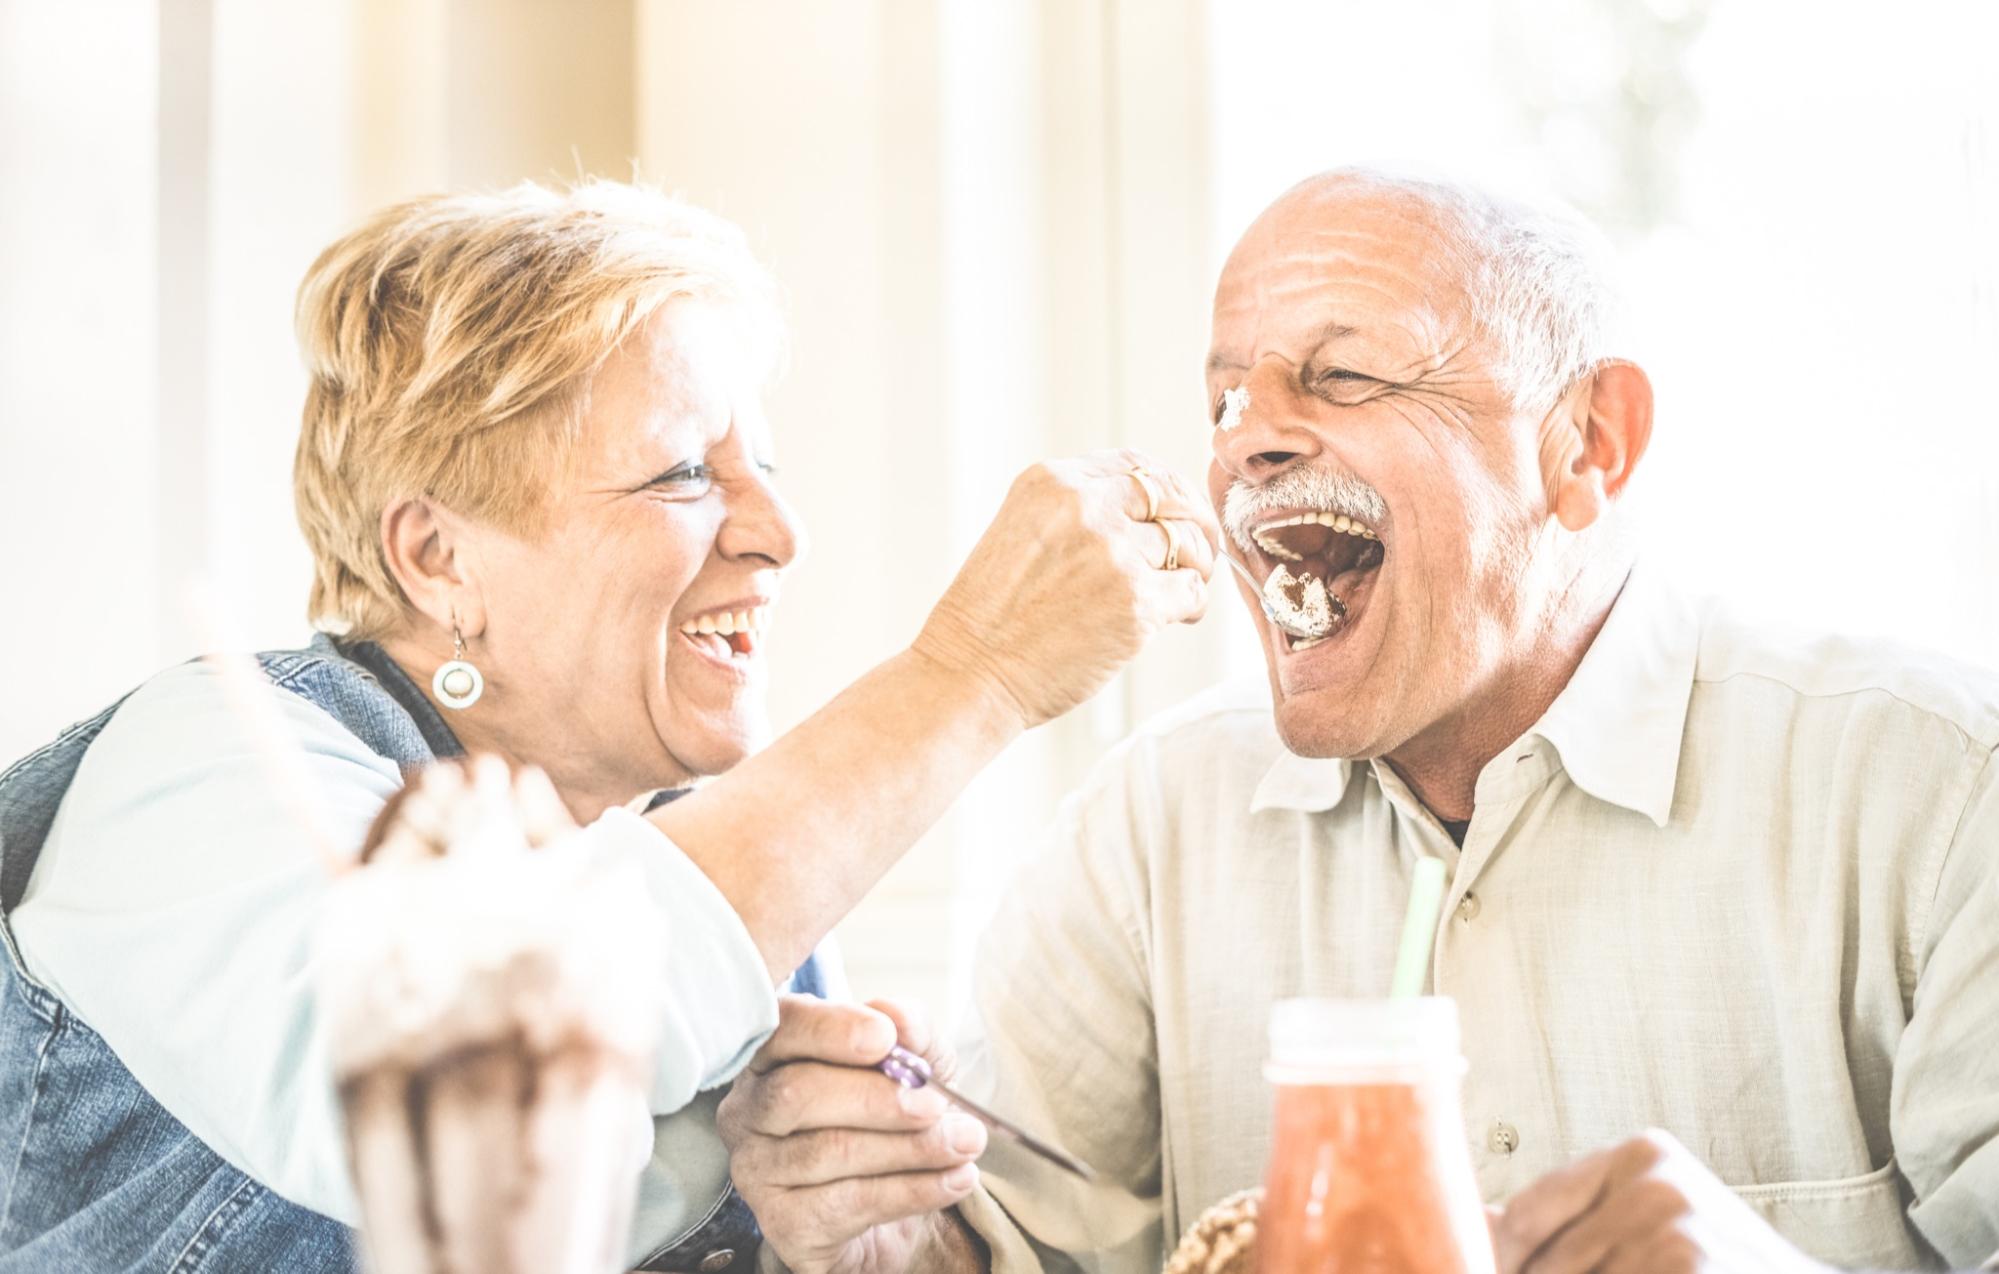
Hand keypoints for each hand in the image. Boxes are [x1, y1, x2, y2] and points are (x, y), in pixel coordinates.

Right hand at [719, 996, 988, 1273]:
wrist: (890, 1207)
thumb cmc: (889, 1119)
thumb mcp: (912, 1066)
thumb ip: (910, 1035)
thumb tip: (900, 1020)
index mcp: (773, 1055)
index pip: (783, 1028)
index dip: (830, 1029)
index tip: (884, 1037)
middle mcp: (749, 1111)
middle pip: (797, 1093)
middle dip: (876, 1097)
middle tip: (936, 1104)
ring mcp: (758, 1171)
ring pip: (828, 1151)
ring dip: (910, 1147)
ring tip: (965, 1142)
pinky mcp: (784, 1224)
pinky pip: (847, 1204)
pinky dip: (911, 1190)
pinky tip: (954, 1180)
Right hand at [913, 450, 1220, 729]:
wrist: (970, 674)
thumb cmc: (993, 616)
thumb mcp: (1022, 530)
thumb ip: (1076, 511)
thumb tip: (1152, 512)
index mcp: (1053, 482)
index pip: (1136, 465)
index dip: (1167, 488)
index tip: (1177, 512)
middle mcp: (1086, 508)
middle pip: (1173, 497)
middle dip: (1196, 523)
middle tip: (1200, 551)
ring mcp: (1114, 555)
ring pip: (1190, 544)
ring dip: (1195, 568)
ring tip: (1180, 590)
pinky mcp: (1137, 604)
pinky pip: (1192, 591)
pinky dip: (1192, 605)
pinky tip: (1177, 618)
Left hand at [1492, 1129, 1830, 1273]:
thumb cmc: (1714, 1265)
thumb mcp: (1645, 1223)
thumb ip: (1567, 1222)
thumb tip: (1474, 1219)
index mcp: (1638, 1155)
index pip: (1530, 1211)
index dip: (1502, 1259)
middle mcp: (1656, 1181)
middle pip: (1548, 1260)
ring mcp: (1676, 1227)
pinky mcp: (1689, 1266)